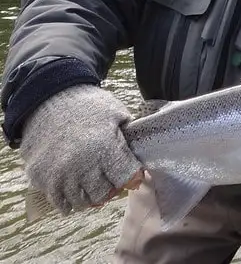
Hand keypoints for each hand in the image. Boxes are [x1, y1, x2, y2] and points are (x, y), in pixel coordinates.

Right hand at [19, 84, 142, 213]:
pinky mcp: (40, 177)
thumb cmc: (86, 104)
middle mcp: (81, 166)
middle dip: (110, 188)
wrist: (45, 97)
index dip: (131, 177)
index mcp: (104, 148)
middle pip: (104, 194)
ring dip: (90, 196)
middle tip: (109, 179)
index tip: (130, 173)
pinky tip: (74, 192)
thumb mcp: (116, 113)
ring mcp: (58, 174)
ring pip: (82, 202)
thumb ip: (130, 136)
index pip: (126, 178)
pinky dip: (68, 201)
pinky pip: (58, 201)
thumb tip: (141, 156)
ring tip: (91, 185)